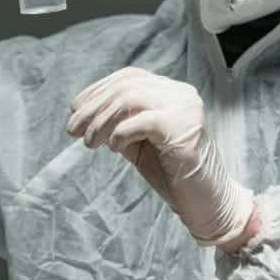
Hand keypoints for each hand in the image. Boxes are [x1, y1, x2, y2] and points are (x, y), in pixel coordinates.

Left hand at [66, 67, 255, 246]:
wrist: (208, 203)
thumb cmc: (173, 174)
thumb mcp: (139, 143)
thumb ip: (118, 123)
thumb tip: (81, 110)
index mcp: (173, 92)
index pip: (130, 77)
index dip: (98, 89)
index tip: (75, 109)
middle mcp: (182, 94)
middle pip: (126, 86)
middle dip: (93, 107)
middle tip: (72, 130)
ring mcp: (186, 109)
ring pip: (130, 98)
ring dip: (101, 120)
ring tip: (89, 142)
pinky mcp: (184, 129)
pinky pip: (140, 121)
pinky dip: (120, 133)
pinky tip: (114, 148)